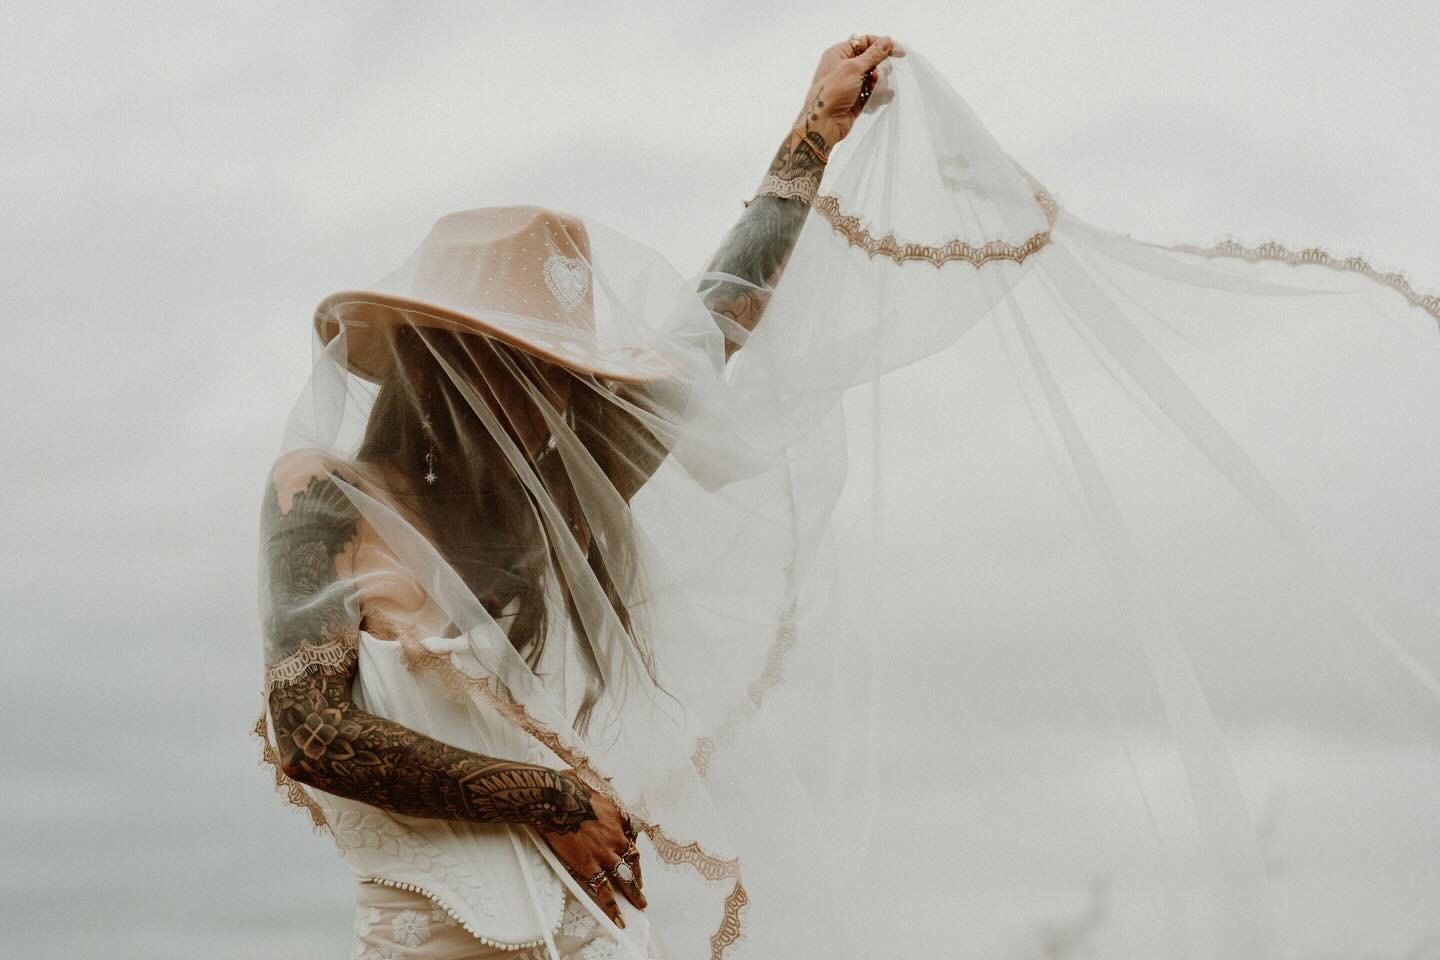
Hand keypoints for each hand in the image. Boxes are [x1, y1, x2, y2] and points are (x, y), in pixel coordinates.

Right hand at [537, 770, 644, 927]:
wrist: (553, 796)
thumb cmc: (566, 785)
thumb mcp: (588, 781)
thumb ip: (594, 788)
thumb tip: (589, 781)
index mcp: (617, 815)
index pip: (632, 835)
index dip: (632, 848)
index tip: (632, 855)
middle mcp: (616, 835)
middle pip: (633, 858)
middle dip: (638, 874)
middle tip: (641, 886)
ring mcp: (604, 851)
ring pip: (625, 876)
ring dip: (634, 892)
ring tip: (640, 904)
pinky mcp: (589, 864)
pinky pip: (603, 889)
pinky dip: (612, 906)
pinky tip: (618, 918)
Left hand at [796, 35, 897, 148]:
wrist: (824, 123)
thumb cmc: (832, 92)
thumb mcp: (853, 68)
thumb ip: (873, 55)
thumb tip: (887, 41)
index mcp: (839, 53)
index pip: (865, 42)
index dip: (883, 45)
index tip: (900, 53)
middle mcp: (844, 67)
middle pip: (872, 60)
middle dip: (880, 68)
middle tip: (880, 76)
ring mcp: (851, 83)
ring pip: (874, 77)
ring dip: (880, 83)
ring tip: (876, 90)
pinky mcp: (856, 99)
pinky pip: (873, 93)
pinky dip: (878, 95)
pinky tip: (881, 98)